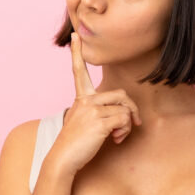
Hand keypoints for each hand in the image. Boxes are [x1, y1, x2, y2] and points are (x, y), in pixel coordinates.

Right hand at [48, 32, 142, 174]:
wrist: (63, 159)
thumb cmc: (75, 144)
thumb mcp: (86, 122)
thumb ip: (100, 113)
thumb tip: (126, 115)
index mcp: (81, 98)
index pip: (79, 71)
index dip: (77, 53)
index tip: (75, 35)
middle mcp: (85, 100)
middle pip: (121, 94)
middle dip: (132, 110)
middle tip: (131, 124)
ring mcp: (91, 110)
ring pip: (125, 108)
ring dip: (127, 124)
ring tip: (117, 135)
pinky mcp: (99, 121)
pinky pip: (124, 119)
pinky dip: (124, 131)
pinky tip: (114, 140)